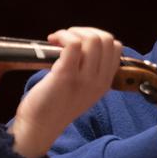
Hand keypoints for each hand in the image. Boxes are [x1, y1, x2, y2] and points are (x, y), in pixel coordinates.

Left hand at [9, 27, 121, 157]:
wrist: (40, 126)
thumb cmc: (56, 105)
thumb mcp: (84, 89)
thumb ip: (90, 70)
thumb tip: (83, 42)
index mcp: (105, 83)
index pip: (116, 47)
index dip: (97, 37)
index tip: (79, 43)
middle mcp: (99, 81)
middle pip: (106, 39)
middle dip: (85, 31)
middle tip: (66, 40)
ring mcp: (85, 79)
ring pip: (93, 39)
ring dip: (73, 32)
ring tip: (58, 40)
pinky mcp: (66, 75)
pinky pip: (73, 44)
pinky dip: (63, 36)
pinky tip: (52, 42)